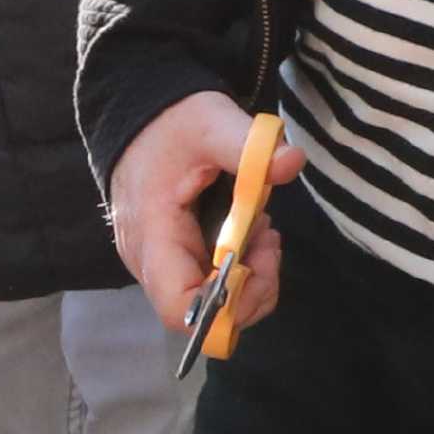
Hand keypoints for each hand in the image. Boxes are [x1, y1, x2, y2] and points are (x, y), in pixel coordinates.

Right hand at [105, 90, 280, 343]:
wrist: (141, 117)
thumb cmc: (171, 123)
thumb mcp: (212, 123)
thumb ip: (250, 147)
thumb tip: (292, 162)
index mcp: (152, 237)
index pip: (181, 308)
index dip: (228, 305)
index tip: (258, 263)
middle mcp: (148, 264)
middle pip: (202, 315)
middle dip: (249, 287)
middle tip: (269, 237)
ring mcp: (159, 265)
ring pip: (211, 305)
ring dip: (249, 277)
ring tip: (262, 230)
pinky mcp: (172, 259)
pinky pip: (209, 285)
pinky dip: (240, 269)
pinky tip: (250, 232)